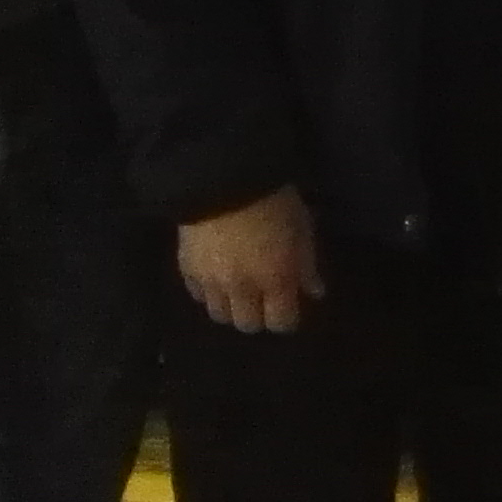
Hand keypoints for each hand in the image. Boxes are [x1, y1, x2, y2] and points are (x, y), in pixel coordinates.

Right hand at [179, 188, 325, 334]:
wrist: (223, 176)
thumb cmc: (274, 199)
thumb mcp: (302, 228)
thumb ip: (306, 265)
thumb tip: (314, 293)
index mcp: (276, 278)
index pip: (281, 322)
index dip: (287, 319)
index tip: (290, 309)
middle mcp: (242, 289)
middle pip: (247, 325)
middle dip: (258, 316)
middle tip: (264, 300)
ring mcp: (211, 282)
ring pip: (219, 315)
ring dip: (231, 307)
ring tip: (238, 290)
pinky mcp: (187, 270)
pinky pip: (198, 296)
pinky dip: (208, 292)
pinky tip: (216, 277)